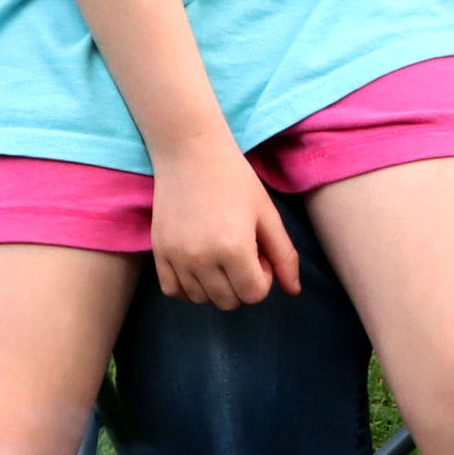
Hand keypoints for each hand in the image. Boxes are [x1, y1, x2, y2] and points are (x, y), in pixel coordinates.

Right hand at [149, 142, 300, 310]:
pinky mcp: (158, 251)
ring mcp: (176, 257)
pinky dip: (189, 288)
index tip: (259, 252)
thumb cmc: (236, 179)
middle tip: (242, 252)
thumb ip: (284, 256)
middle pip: (229, 302)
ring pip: (201, 299)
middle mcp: (202, 259)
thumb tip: (294, 291)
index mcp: (234, 249)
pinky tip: (199, 268)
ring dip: (216, 287)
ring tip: (220, 255)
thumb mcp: (267, 215)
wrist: (190, 152)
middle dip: (242, 283)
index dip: (263, 278)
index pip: (254, 295)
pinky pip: (173, 291)